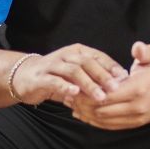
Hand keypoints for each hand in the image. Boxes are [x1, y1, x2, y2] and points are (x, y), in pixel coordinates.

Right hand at [12, 44, 127, 105]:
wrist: (25, 77)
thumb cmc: (57, 76)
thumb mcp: (77, 74)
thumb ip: (94, 77)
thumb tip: (119, 85)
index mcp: (77, 51)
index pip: (98, 56)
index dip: (112, 66)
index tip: (124, 78)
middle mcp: (66, 55)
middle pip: (87, 62)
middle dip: (102, 75)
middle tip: (115, 88)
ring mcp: (52, 65)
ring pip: (73, 71)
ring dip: (88, 84)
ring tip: (100, 96)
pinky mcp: (40, 77)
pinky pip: (55, 81)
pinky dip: (66, 87)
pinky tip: (75, 94)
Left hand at [70, 42, 149, 129]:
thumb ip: (144, 52)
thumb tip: (137, 47)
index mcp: (138, 89)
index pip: (106, 95)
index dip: (88, 93)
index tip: (74, 86)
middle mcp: (137, 106)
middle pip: (102, 110)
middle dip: (83, 104)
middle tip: (68, 95)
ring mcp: (137, 117)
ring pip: (105, 120)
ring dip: (86, 114)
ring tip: (72, 105)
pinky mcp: (137, 123)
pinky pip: (112, 126)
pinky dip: (96, 122)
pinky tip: (84, 115)